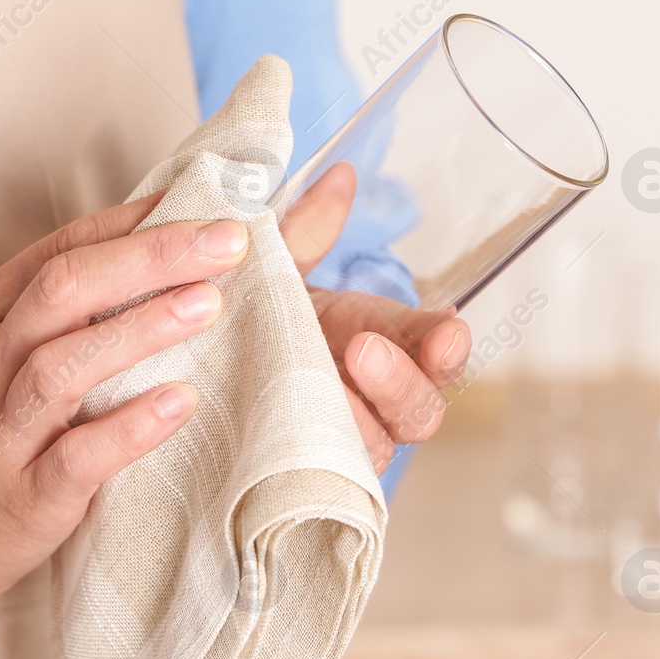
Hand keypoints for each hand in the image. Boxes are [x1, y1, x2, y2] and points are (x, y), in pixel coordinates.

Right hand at [0, 194, 247, 619]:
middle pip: (63, 292)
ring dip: (139, 330)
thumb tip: (176, 252)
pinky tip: (181, 402)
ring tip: (208, 305)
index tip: (206, 204)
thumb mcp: (18, 358)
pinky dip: (129, 426)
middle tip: (226, 242)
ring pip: (62, 366)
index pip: (63, 250)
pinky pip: (75, 456)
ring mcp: (1, 432)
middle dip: (149, 259)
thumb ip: (84, 311)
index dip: (134, 224)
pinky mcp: (26, 496)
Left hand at [279, 163, 471, 473]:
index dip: (447, 344)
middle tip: (363, 348)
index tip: (446, 326)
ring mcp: (350, 442)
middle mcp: (382, 400)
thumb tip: (338, 176)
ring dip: (357, 426)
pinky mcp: (312, 475)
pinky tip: (293, 451)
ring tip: (321, 396)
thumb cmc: (263, 311)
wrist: (212, 361)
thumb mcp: (280, 266)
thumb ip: (308, 229)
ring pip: (378, 451)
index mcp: (393, 345)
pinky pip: (327, 482)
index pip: (440, 351)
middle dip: (401, 382)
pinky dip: (316, 469)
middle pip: (421, 410)